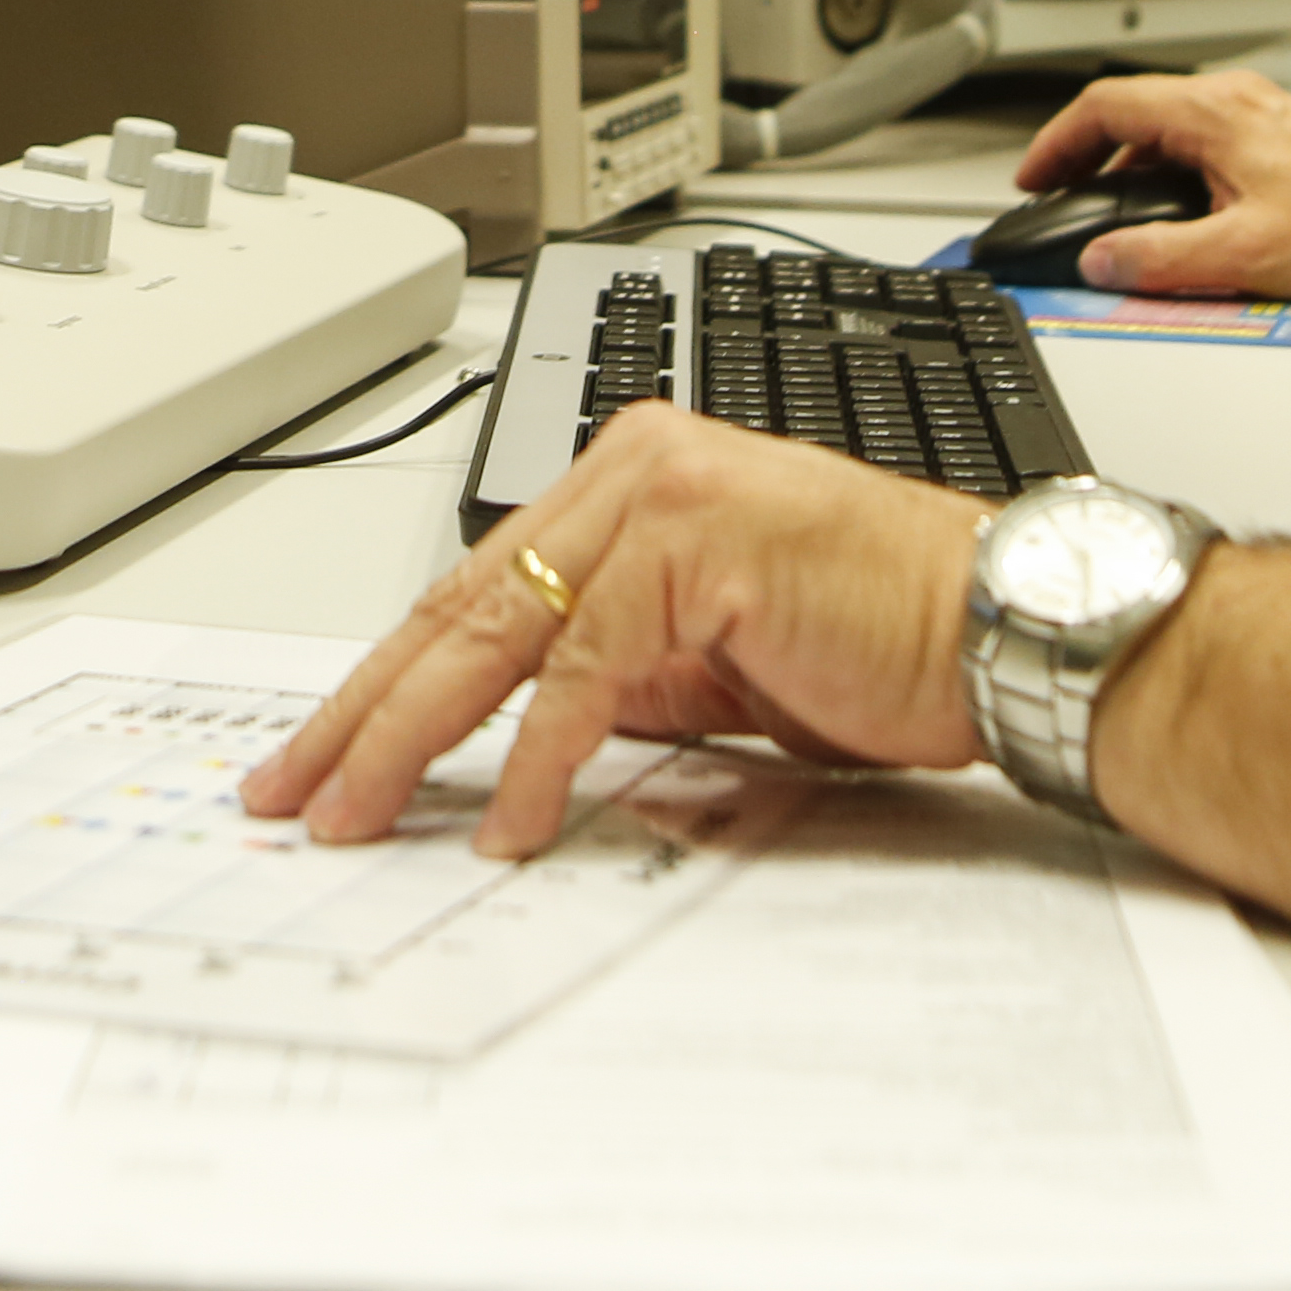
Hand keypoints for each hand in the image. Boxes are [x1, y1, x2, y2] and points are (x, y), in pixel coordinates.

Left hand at [242, 405, 986, 855]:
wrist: (1001, 631)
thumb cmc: (885, 643)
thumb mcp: (713, 667)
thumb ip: (618, 675)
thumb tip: (523, 732)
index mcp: (627, 480)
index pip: (471, 591)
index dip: (386, 683)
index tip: (321, 756)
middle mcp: (632, 467)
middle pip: (457, 606)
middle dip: (362, 712)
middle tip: (288, 791)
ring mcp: (663, 495)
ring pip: (495, 630)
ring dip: (410, 737)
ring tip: (352, 815)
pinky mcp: (701, 547)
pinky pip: (587, 671)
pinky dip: (537, 756)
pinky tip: (504, 822)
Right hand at [1010, 69, 1290, 297]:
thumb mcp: (1240, 255)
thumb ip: (1159, 258)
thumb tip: (1103, 260)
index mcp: (1215, 113)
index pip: (1107, 106)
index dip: (1057, 142)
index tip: (1036, 176)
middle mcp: (1233, 98)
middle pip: (1130, 108)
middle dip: (1083, 151)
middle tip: (1057, 189)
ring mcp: (1254, 110)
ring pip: (1163, 121)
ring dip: (1123, 159)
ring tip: (1105, 203)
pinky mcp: (1271, 130)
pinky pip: (1195, 133)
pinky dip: (1161, 162)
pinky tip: (1166, 205)